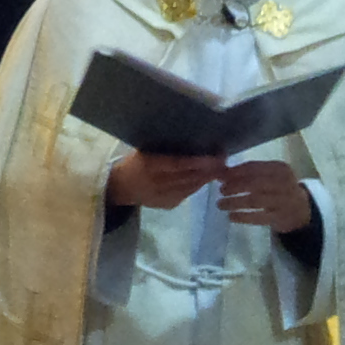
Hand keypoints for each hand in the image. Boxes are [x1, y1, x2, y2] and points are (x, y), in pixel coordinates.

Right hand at [106, 151, 226, 209]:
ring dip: (207, 178)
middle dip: (209, 169)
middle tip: (224, 160)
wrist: (119, 189)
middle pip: (189, 177)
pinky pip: (188, 194)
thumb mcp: (143, 151)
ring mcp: (163, 197)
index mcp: (149, 166)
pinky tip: (207, 178)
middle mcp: (157, 183)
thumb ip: (163, 149)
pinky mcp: (168, 205)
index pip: (179, 164)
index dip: (199, 162)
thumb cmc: (132, 164)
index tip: (216, 156)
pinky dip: (198, 185)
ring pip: (191, 187)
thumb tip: (191, 139)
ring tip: (221, 169)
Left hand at [218, 159, 312, 233]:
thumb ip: (250, 172)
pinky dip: (243, 217)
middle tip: (221, 190)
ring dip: (234, 202)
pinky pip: (259, 217)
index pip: (253, 167)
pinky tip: (231, 216)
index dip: (234, 172)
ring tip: (220, 204)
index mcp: (280, 168)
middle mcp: (284, 183)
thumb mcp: (270, 175)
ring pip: (254, 201)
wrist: (302, 209)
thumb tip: (222, 171)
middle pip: (253, 184)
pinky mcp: (281, 218)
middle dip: (234, 186)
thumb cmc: (279, 188)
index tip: (220, 176)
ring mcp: (284, 201)